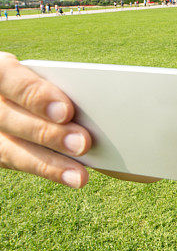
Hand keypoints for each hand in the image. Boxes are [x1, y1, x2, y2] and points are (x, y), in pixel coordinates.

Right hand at [0, 52, 91, 187]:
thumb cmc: (35, 79)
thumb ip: (54, 85)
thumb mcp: (38, 73)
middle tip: (83, 143)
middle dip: (48, 133)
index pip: (8, 78)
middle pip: (9, 118)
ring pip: (9, 149)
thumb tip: (93, 104)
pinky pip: (15, 163)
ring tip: (80, 175)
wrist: (15, 97)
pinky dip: (46, 169)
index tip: (66, 111)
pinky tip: (71, 177)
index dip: (37, 96)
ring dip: (49, 163)